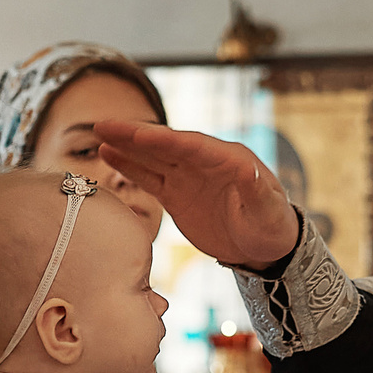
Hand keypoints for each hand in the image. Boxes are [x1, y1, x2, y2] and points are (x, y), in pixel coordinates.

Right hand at [93, 121, 300, 267]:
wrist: (264, 248)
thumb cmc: (272, 226)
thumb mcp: (268, 210)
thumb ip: (257, 190)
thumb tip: (250, 169)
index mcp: (228, 159)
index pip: (191, 145)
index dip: (164, 139)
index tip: (138, 134)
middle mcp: (205, 161)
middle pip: (165, 144)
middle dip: (135, 134)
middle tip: (104, 124)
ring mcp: (188, 176)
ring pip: (153, 156)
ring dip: (127, 145)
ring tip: (100, 132)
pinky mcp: (177, 194)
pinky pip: (149, 176)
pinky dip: (129, 166)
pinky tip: (109, 153)